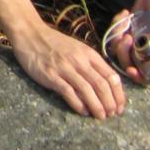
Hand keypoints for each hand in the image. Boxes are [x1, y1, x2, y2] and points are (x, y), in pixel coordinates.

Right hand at [12, 22, 126, 118]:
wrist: (29, 33)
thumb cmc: (54, 43)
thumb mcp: (77, 49)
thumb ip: (90, 65)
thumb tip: (105, 86)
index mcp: (89, 54)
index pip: (111, 76)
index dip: (118, 94)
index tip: (120, 107)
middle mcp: (79, 60)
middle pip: (101, 85)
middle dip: (110, 103)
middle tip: (111, 115)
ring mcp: (64, 67)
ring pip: (87, 90)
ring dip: (97, 106)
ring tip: (100, 116)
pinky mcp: (50, 75)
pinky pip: (68, 92)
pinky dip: (78, 104)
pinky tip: (83, 112)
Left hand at [106, 0, 149, 82]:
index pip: (147, 73)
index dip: (138, 76)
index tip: (131, 69)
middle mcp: (144, 51)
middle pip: (127, 62)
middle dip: (123, 53)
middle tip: (128, 37)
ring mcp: (132, 42)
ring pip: (117, 49)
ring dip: (116, 36)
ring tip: (125, 21)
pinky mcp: (123, 32)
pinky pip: (113, 33)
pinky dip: (116, 23)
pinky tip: (126, 13)